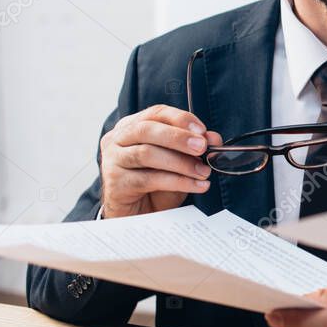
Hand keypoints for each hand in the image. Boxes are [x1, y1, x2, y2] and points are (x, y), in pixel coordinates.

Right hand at [99, 104, 220, 218]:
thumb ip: (195, 146)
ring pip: (147, 154)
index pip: (156, 113)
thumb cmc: (157, 183)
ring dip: (181, 162)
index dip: (180, 119)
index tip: (202, 131)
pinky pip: (149, 179)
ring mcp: (112, 160)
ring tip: (203, 171)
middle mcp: (117, 139)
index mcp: (132, 126)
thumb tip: (213, 138)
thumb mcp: (180, 161)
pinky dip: (178, 182)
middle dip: (178, 138)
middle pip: (147, 130)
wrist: (139, 213)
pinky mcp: (115, 183)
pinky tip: (196, 185)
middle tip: (202, 147)